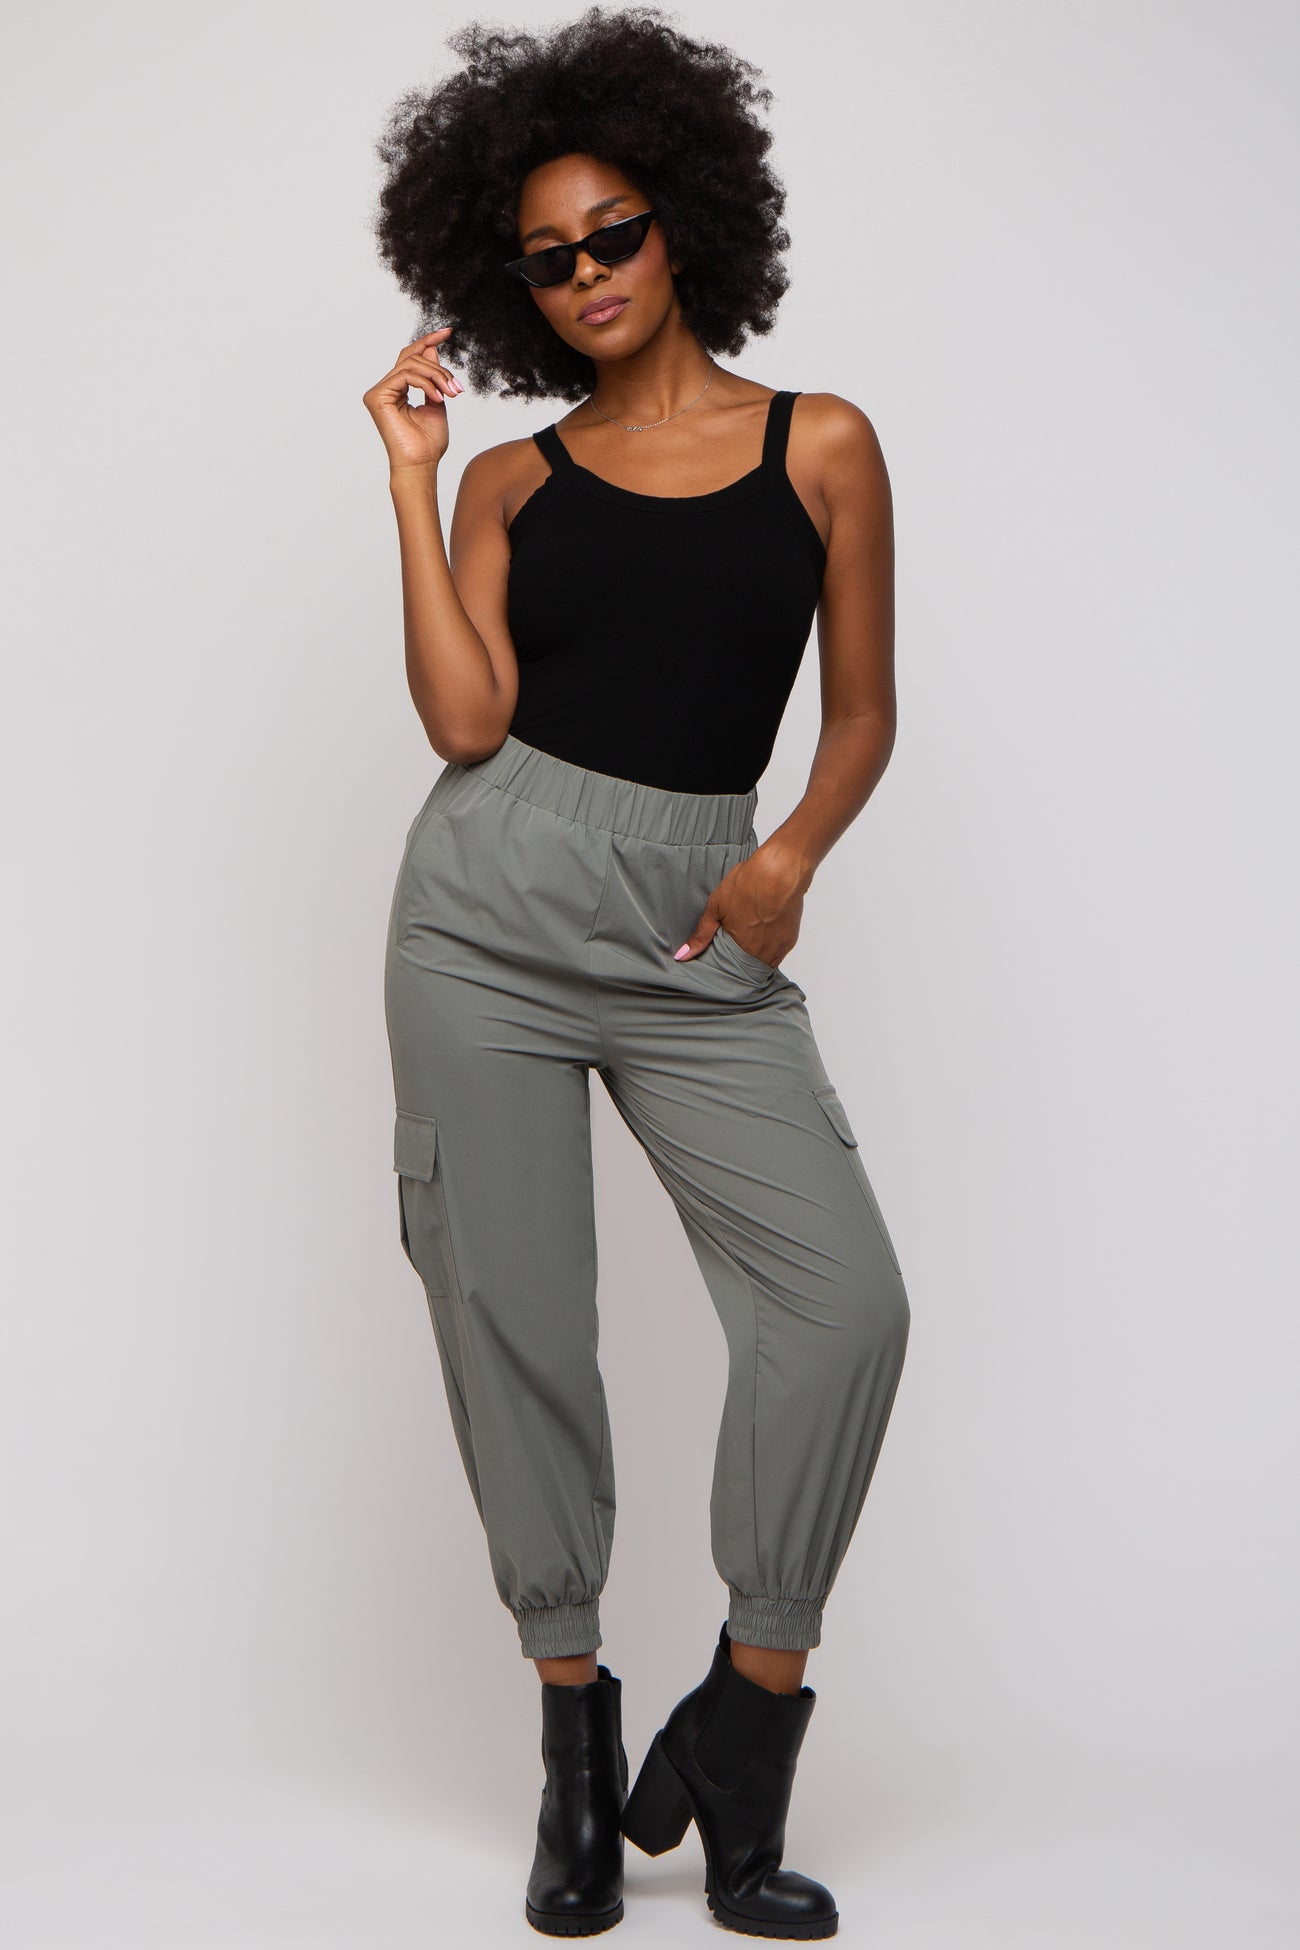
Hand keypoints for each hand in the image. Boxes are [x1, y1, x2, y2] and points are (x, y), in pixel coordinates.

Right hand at [362, 327, 463, 472]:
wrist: (421, 466)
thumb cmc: (428, 443)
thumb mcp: (437, 403)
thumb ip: (433, 378)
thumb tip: (431, 349)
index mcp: (397, 390)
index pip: (410, 357)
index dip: (427, 341)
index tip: (447, 331)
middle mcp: (385, 388)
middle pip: (412, 358)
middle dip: (439, 368)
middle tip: (456, 388)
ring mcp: (378, 392)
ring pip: (411, 365)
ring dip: (437, 376)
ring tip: (450, 393)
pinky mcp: (376, 397)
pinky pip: (405, 375)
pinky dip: (426, 383)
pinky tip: (438, 398)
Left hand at [673, 839, 809, 965]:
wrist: (781, 869)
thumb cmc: (749, 883)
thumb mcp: (716, 907)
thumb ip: (701, 935)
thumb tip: (683, 955)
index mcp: (742, 949)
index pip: (730, 971)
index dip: (723, 965)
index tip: (718, 958)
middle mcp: (763, 954)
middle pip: (747, 969)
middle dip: (738, 962)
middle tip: (732, 945)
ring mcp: (779, 947)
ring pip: (763, 962)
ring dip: (753, 956)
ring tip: (746, 937)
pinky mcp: (790, 939)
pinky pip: (776, 953)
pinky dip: (768, 948)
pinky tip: (761, 932)